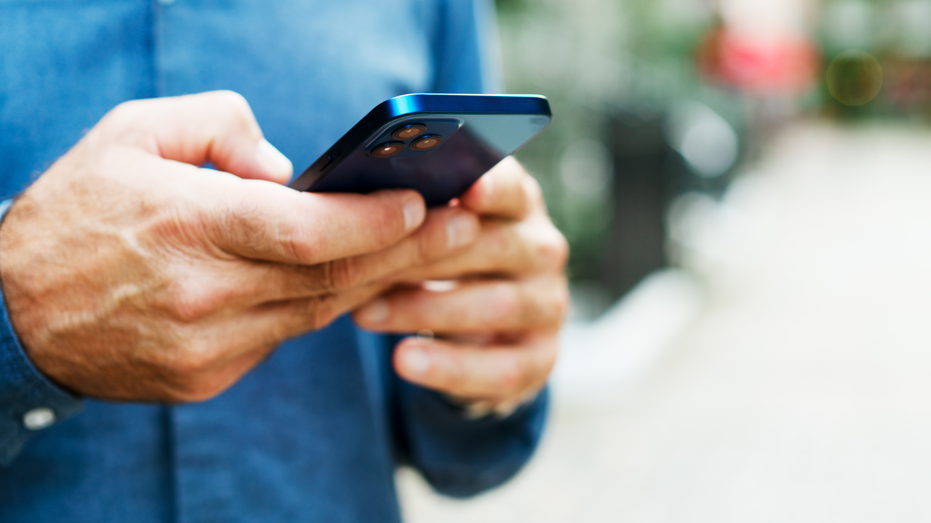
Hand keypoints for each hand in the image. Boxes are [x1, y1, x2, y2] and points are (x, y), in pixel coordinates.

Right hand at [0, 91, 479, 402]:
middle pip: (330, 278)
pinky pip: (281, 338)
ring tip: (423, 251)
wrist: (8, 313)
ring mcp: (206, 347)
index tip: (423, 203)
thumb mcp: (132, 134)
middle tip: (463, 228)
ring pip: (315, 312)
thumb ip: (219, 127)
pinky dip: (316, 306)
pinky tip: (349, 282)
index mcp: (186, 224)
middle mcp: (202, 294)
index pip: (306, 231)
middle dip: (407, 253)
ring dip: (374, 281)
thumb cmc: (76, 211)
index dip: (374, 221)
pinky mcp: (204, 378)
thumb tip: (288, 170)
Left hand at [354, 157, 568, 413]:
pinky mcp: (541, 357)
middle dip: (427, 256)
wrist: (474, 335)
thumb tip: (360, 202)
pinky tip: (404, 360)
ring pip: (497, 306)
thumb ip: (414, 214)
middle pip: (495, 245)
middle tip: (364, 263)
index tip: (463, 191)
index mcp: (518, 205)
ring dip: (425, 310)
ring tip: (366, 314)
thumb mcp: (431, 232)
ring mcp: (547, 304)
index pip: (511, 188)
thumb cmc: (440, 263)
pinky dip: (450, 366)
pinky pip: (502, 367)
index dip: (491, 187)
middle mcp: (542, 250)